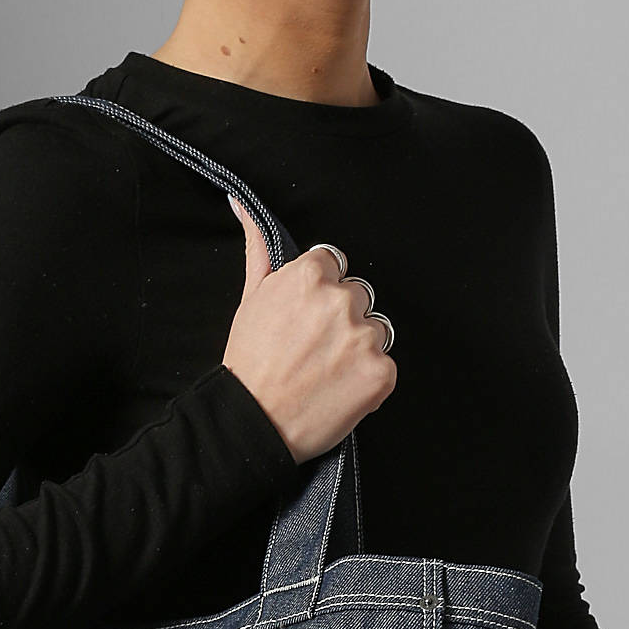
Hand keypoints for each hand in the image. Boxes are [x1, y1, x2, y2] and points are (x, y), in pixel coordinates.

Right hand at [221, 194, 396, 463]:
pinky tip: (340, 391)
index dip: (321, 295)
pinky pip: (386, 366)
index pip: (335, 267)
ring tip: (327, 373)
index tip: (306, 321)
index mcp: (310, 275)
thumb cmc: (249, 365)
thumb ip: (259, 248)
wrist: (253, 424)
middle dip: (342, 320)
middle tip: (313, 351)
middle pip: (358, 297)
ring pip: (376, 330)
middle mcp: (341, 300)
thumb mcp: (250, 299)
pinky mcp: (381, 373)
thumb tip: (241, 204)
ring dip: (359, 348)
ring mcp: (364, 338)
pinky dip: (368, 381)